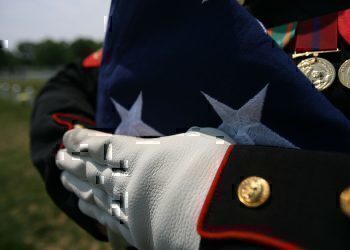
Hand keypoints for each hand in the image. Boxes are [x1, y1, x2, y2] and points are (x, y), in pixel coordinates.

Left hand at [56, 128, 232, 248]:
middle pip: (93, 170)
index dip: (83, 141)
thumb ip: (167, 146)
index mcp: (140, 155)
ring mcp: (127, 206)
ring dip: (77, 184)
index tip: (68, 137)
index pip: (102, 146)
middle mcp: (127, 179)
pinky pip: (105, 217)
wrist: (216, 212)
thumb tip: (162, 147)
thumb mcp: (190, 144)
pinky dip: (91, 209)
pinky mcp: (132, 229)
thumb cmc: (210, 170)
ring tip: (63, 177)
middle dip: (74, 162)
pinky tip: (81, 204)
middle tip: (58, 157)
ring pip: (94, 192)